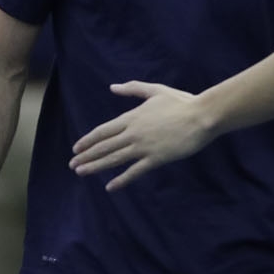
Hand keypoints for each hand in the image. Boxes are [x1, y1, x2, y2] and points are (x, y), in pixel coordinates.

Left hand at [68, 81, 212, 189]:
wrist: (202, 116)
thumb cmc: (181, 102)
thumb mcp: (155, 90)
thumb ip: (132, 88)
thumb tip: (112, 87)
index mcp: (132, 117)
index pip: (103, 131)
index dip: (88, 140)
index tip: (76, 148)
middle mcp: (134, 133)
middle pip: (104, 146)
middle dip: (86, 156)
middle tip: (72, 165)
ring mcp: (144, 147)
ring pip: (114, 158)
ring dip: (96, 166)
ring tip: (81, 173)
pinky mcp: (156, 159)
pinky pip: (134, 171)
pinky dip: (121, 180)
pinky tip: (110, 187)